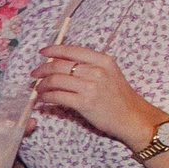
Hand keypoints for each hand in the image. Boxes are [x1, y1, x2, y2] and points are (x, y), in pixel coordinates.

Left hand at [35, 45, 158, 146]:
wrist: (133, 117)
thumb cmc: (120, 97)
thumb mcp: (110, 73)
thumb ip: (89, 66)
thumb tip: (61, 63)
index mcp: (102, 60)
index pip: (71, 50)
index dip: (53, 50)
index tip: (42, 52)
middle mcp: (96, 70)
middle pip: (59, 65)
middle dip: (42, 69)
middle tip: (35, 74)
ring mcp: (90, 87)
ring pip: (55, 80)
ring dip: (42, 85)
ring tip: (38, 89)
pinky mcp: (84, 103)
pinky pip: (57, 96)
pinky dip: (46, 97)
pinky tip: (43, 99)